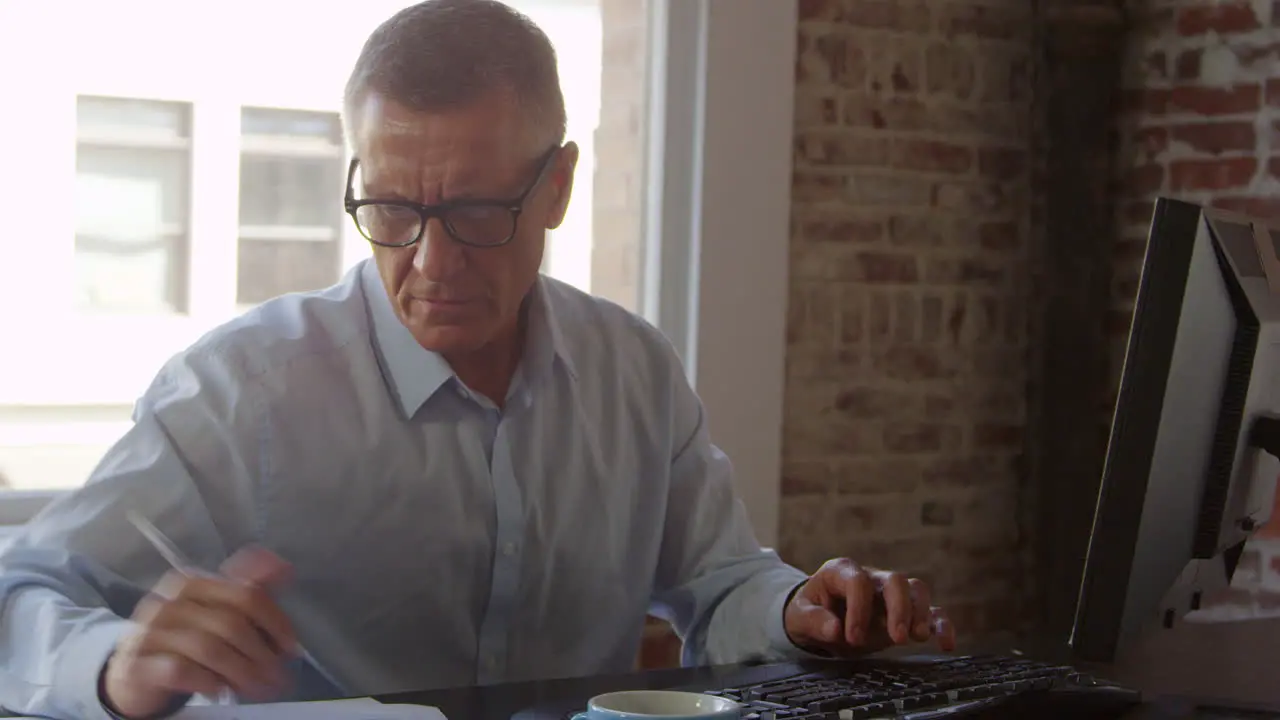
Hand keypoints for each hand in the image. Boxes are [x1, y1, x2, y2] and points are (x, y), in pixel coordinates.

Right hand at [103, 547, 298, 718]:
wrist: (133, 671)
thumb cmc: (185, 638)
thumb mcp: (218, 609)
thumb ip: (251, 588)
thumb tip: (285, 567)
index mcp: (192, 582)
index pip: (246, 595)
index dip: (275, 623)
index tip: (291, 649)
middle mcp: (168, 601)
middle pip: (230, 624)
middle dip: (262, 655)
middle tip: (279, 678)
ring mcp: (148, 631)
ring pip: (209, 649)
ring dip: (242, 673)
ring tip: (259, 688)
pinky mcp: (137, 663)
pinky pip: (180, 670)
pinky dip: (208, 681)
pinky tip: (221, 690)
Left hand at [783, 558, 954, 655]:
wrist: (819, 619)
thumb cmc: (809, 613)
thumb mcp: (799, 617)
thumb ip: (814, 621)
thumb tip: (834, 629)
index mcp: (842, 572)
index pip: (858, 582)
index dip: (858, 609)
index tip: (852, 637)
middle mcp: (871, 577)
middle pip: (895, 581)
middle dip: (899, 609)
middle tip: (896, 638)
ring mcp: (891, 594)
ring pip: (916, 590)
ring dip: (920, 613)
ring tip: (915, 639)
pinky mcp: (905, 612)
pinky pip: (930, 611)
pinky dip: (940, 625)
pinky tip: (945, 644)